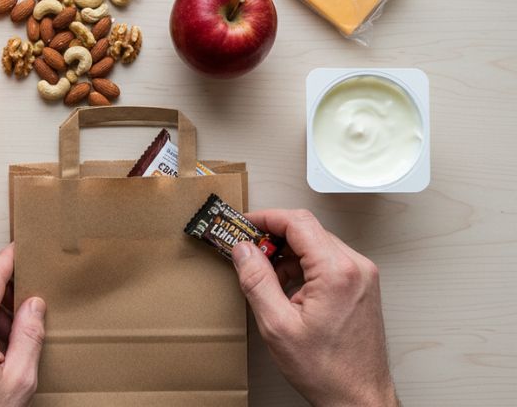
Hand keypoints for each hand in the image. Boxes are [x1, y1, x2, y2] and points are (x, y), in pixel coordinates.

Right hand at [232, 210, 397, 406]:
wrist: (360, 398)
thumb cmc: (326, 370)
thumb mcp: (278, 326)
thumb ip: (257, 281)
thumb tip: (243, 250)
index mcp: (337, 271)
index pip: (297, 223)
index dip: (266, 218)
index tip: (244, 224)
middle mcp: (355, 266)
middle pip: (307, 230)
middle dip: (274, 237)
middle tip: (248, 250)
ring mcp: (362, 275)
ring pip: (317, 244)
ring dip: (288, 254)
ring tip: (267, 278)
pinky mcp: (362, 285)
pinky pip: (328, 260)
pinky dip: (304, 266)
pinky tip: (288, 289)